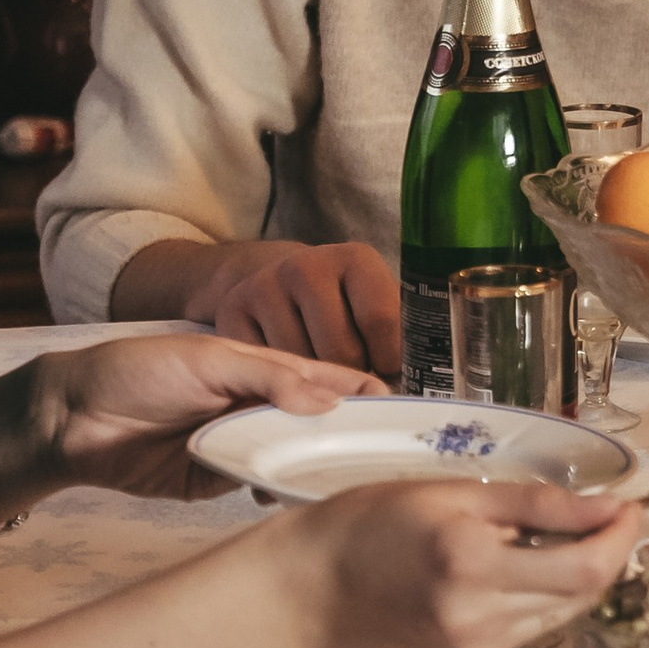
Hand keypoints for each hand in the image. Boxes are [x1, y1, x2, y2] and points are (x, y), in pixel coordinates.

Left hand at [0, 330, 378, 524]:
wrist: (73, 418)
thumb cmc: (138, 369)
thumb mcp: (207, 357)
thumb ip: (268, 377)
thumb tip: (329, 401)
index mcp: (265, 369)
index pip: (331, 380)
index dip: (368, 394)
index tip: (409, 416)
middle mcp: (261, 409)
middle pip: (322, 428)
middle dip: (355, 442)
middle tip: (398, 465)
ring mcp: (243, 448)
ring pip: (297, 463)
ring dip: (321, 473)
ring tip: (359, 487)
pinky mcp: (219, 483)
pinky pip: (262, 490)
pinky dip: (283, 496)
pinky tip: (304, 503)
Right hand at [188, 239, 403, 375]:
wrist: (280, 283)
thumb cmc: (344, 305)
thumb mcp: (376, 305)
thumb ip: (399, 336)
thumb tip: (416, 387)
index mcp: (355, 260)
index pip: (380, 318)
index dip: (389, 360)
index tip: (389, 379)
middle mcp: (306, 265)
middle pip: (339, 350)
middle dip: (352, 378)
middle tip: (354, 385)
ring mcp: (265, 286)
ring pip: (299, 365)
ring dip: (314, 384)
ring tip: (320, 377)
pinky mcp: (232, 310)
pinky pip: (262, 367)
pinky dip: (277, 381)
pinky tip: (286, 371)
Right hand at [287, 478, 640, 647]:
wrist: (308, 590)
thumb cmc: (370, 522)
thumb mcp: (451, 492)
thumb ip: (536, 502)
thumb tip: (608, 506)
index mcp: (476, 567)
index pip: (584, 567)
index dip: (621, 537)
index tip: (631, 505)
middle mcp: (484, 619)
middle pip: (583, 596)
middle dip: (608, 554)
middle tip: (609, 514)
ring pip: (563, 615)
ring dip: (580, 576)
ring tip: (567, 534)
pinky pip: (533, 627)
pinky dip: (546, 594)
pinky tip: (526, 565)